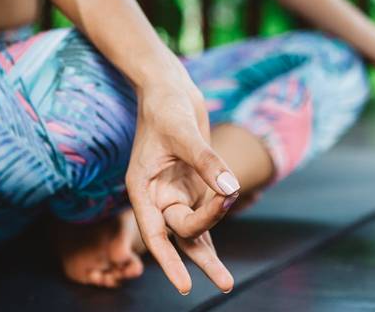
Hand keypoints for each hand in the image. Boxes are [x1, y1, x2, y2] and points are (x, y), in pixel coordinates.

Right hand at [125, 73, 239, 293]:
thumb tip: (231, 188)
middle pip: (182, 232)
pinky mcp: (193, 183)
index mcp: (143, 188)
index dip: (168, 261)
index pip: (156, 233)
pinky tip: (219, 254)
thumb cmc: (167, 107)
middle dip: (204, 254)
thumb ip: (207, 161)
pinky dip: (215, 226)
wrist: (170, 89)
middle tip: (225, 282)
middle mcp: (158, 195)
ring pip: (193, 229)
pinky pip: (204, 213)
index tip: (185, 285)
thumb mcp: (185, 132)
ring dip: (209, 252)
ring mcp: (176, 191)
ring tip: (225, 281)